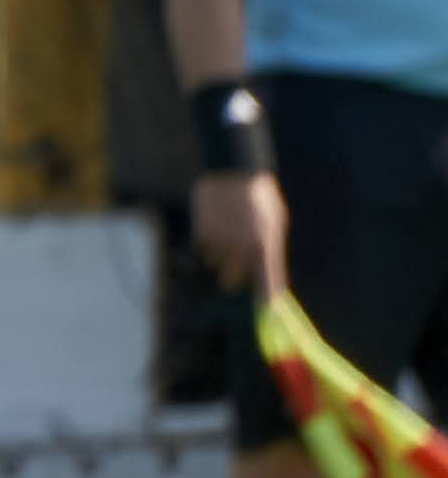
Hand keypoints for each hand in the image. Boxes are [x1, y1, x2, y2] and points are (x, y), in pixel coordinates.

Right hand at [194, 170, 287, 296]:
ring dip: (218, 254)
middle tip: (235, 262)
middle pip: (231, 282)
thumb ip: (272, 252)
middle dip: (232, 276)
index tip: (265, 309)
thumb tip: (272, 280)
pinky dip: (206, 240)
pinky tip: (215, 222)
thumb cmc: (260, 195)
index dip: (265, 299)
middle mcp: (241, 247)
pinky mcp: (201, 231)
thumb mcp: (275, 221)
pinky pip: (201, 247)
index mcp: (265, 245)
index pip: (265, 282)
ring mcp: (220, 240)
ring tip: (226, 231)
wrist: (234, 169)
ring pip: (214, 263)